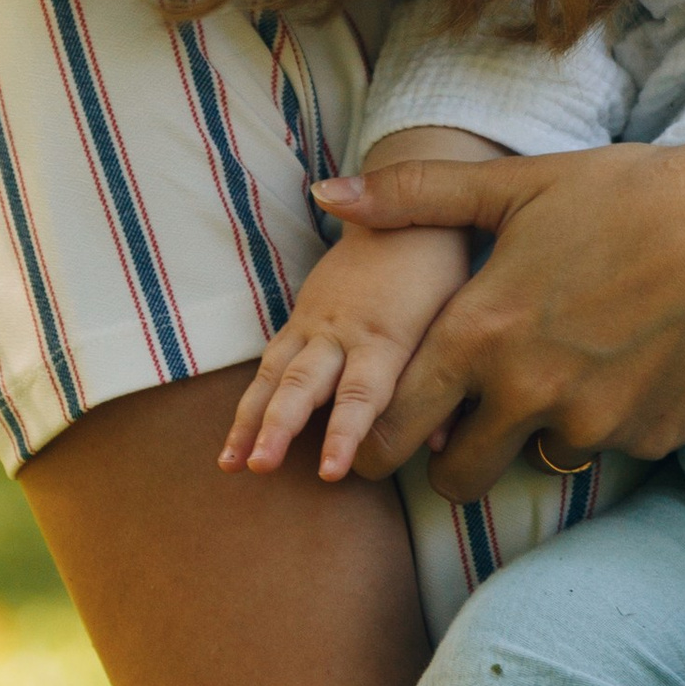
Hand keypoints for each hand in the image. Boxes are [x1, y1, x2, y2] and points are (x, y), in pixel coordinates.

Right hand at [222, 222, 476, 480]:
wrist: (404, 212)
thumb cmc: (439, 275)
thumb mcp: (455, 320)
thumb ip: (443, 380)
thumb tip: (443, 445)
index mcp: (387, 335)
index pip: (363, 391)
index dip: (345, 432)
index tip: (330, 472)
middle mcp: (342, 330)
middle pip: (304, 383)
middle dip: (279, 427)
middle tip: (260, 467)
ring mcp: (314, 321)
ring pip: (274, 373)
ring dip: (250, 421)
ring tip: (229, 464)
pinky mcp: (300, 317)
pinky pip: (269, 361)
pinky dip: (251, 401)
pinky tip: (235, 440)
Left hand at [313, 116, 684, 499]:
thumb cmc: (631, 191)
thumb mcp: (519, 185)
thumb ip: (417, 198)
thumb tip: (326, 194)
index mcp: (483, 333)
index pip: (393, 429)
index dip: (379, 442)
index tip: (386, 435)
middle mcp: (532, 392)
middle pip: (456, 478)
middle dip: (452, 459)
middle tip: (470, 423)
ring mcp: (597, 423)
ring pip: (538, 462)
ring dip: (538, 433)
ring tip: (569, 367)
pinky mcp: (654, 439)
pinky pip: (609, 450)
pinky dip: (609, 421)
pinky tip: (633, 363)